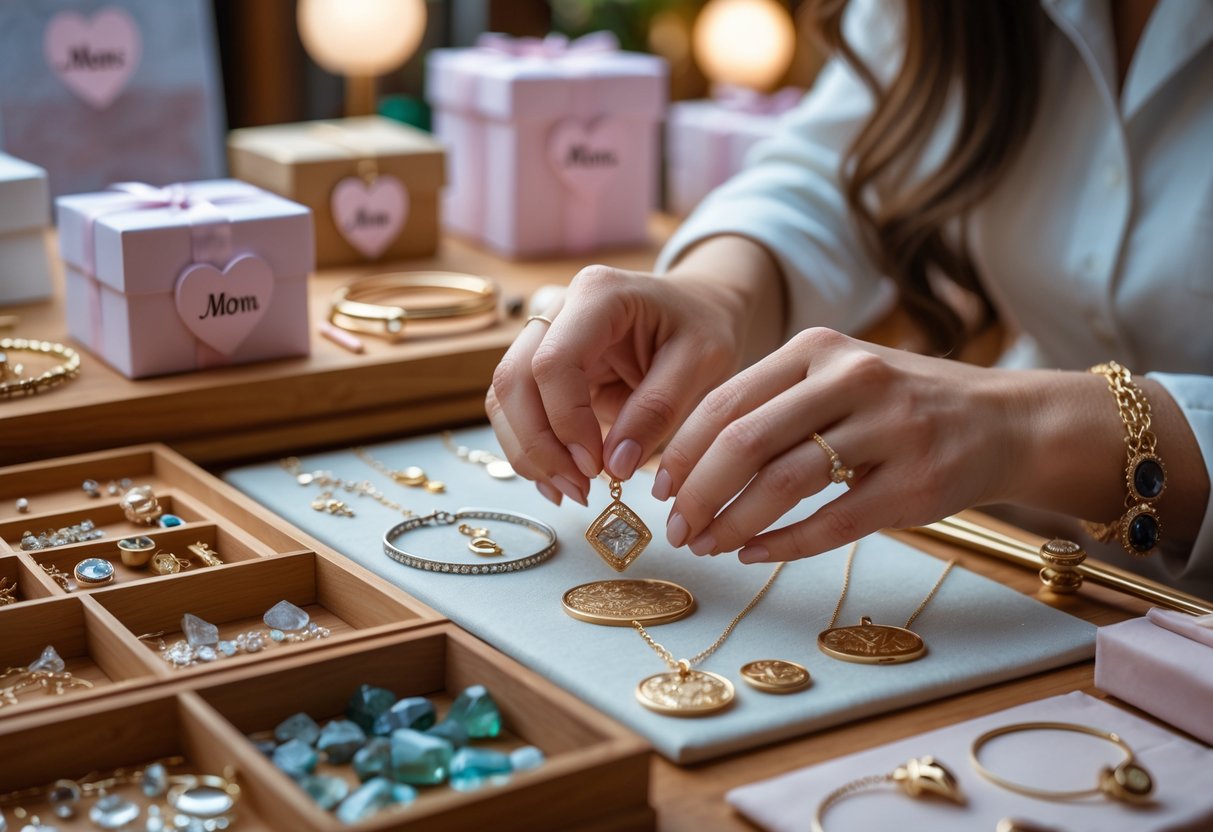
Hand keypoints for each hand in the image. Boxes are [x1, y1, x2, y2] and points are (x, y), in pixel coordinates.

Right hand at [486, 263, 751, 505]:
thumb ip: (658, 409)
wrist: (699, 308)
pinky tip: (559, 479)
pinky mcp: (542, 367)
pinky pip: (518, 410)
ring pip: (505, 398)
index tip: (597, 466)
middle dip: (539, 444)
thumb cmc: (704, 328)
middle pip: (514, 380)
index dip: (566, 421)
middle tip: (579, 489)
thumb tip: (614, 466)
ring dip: (529, 452)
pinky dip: (532, 449)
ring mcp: (544, 336)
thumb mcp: (702, 363)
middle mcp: (558, 309)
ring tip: (571, 491)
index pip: (553, 362)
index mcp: (598, 294)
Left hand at [656, 328, 1036, 561]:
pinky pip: (833, 522)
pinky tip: (755, 555)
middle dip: (698, 492)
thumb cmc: (901, 404)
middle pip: (745, 441)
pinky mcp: (917, 481)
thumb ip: (773, 404)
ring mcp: (889, 428)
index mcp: (818, 349)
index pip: (725, 401)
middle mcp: (851, 378)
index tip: (660, 490)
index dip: (683, 452)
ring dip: (733, 523)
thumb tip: (689, 462)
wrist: (1005, 420)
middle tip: (677, 530)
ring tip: (709, 546)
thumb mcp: (838, 378)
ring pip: (784, 482)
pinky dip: (784, 544)